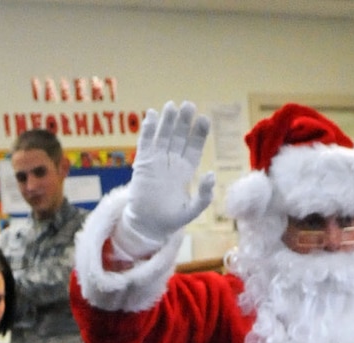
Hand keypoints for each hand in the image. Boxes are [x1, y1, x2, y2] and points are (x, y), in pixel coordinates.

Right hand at [116, 101, 215, 257]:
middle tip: (188, 105)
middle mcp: (172, 161)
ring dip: (167, 120)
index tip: (204, 119)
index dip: (199, 133)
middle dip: (184, 121)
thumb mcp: (191, 211)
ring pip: (163, 135)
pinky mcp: (142, 162)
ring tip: (171, 106)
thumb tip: (211, 175)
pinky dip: (148, 129)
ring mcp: (157, 160)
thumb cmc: (170, 220)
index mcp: (186, 170)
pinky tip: (151, 115)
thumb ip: (204, 196)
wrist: (147, 226)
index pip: (194, 146)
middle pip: (179, 136)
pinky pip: (145, 142)